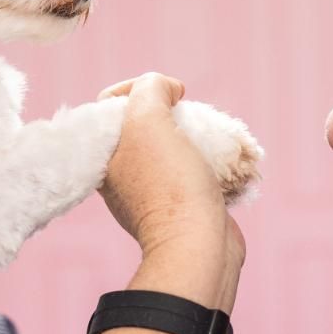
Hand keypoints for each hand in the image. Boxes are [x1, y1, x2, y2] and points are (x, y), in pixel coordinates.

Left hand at [98, 73, 241, 304]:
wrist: (198, 245)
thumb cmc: (170, 184)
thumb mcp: (147, 120)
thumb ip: (149, 89)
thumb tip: (167, 88)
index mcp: (104, 157)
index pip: (109, 105)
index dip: (137, 88)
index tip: (168, 93)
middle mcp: (124, 175)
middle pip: (146, 124)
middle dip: (173, 113)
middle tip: (189, 114)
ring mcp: (155, 192)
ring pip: (176, 147)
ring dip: (199, 136)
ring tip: (215, 138)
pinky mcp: (186, 206)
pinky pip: (197, 172)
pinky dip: (214, 163)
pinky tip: (228, 163)